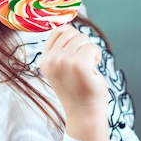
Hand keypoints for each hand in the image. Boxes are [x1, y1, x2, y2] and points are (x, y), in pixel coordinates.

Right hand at [40, 25, 109, 140]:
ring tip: (86, 71)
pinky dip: (97, 57)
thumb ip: (61, 49)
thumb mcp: (61, 67)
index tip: (75, 58)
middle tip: (81, 68)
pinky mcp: (79, 64)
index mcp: (44, 59)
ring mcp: (63, 61)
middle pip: (73, 32)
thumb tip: (68, 27)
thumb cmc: (78, 89)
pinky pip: (93, 47)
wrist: (84, 114)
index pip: (60, 30)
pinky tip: (92, 72)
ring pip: (84, 39)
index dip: (73, 40)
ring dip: (90, 53)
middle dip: (82, 47)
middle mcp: (51, 59)